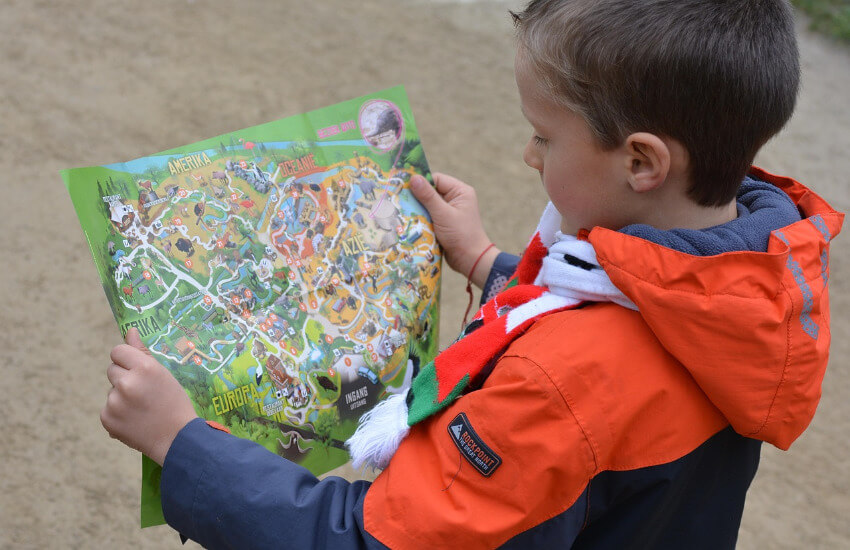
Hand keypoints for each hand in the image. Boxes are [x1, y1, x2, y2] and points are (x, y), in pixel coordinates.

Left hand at [101, 328, 197, 465]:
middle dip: (124, 377)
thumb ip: (143, 353)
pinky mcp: (107, 419)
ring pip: (111, 390)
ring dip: (122, 396)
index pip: (118, 351)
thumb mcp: (164, 374)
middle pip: (112, 369)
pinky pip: (108, 408)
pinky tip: (134, 420)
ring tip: (142, 409)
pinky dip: (118, 413)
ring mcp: (115, 402)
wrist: (177, 439)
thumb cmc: (175, 403)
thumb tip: (130, 331)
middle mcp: (127, 383)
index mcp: (145, 368)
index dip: (127, 359)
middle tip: (143, 392)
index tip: (136, 368)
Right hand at [411, 173, 499, 287]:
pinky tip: (410, 222)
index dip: (421, 183)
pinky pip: (429, 216)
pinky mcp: (444, 223)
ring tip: (403, 212)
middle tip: (400, 200)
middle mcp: (455, 198)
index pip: (436, 179)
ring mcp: (449, 211)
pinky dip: (421, 219)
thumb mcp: (443, 214)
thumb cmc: (460, 234)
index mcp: (460, 191)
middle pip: (431, 192)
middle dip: (417, 198)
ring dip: (418, 210)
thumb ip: (428, 196)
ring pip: (428, 205)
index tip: (405, 188)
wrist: (470, 260)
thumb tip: (413, 178)